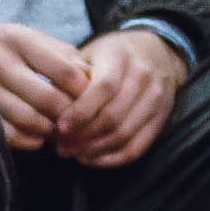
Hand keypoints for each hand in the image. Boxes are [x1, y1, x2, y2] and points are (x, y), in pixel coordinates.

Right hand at [0, 17, 91, 149]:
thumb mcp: (24, 35)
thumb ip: (58, 52)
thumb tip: (90, 76)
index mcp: (18, 38)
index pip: (64, 69)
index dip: (83, 90)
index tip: (90, 98)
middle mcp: (0, 61)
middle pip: (49, 99)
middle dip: (69, 115)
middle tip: (78, 122)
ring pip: (30, 119)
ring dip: (50, 131)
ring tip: (59, 130)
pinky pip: (8, 133)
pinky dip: (29, 140)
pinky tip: (37, 137)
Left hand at [50, 24, 186, 166]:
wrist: (157, 51)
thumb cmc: (113, 55)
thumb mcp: (91, 52)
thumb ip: (71, 75)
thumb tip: (47, 105)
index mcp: (121, 56)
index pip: (103, 88)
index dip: (80, 112)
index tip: (59, 127)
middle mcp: (143, 77)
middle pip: (113, 116)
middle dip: (84, 136)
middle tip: (61, 146)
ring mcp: (156, 99)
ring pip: (124, 135)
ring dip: (95, 151)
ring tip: (73, 154)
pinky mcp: (161, 119)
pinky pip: (137, 148)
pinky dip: (112, 159)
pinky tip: (92, 159)